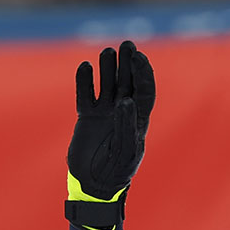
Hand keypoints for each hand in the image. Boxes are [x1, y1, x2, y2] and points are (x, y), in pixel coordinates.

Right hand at [65, 40, 154, 229]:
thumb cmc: (116, 171)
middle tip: (128, 44)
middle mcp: (123, 113)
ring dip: (108, 68)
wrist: (95, 185)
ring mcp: (105, 114)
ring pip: (107, 85)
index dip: (143, 74)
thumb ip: (125, 125)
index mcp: (138, 120)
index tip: (139, 58)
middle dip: (129, 64)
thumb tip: (125, 100)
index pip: (145, 91)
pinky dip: (85, 81)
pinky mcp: (87, 117)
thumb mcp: (124, 150)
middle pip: (128, 82)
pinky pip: (86, 95)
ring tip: (107, 51)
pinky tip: (84, 67)